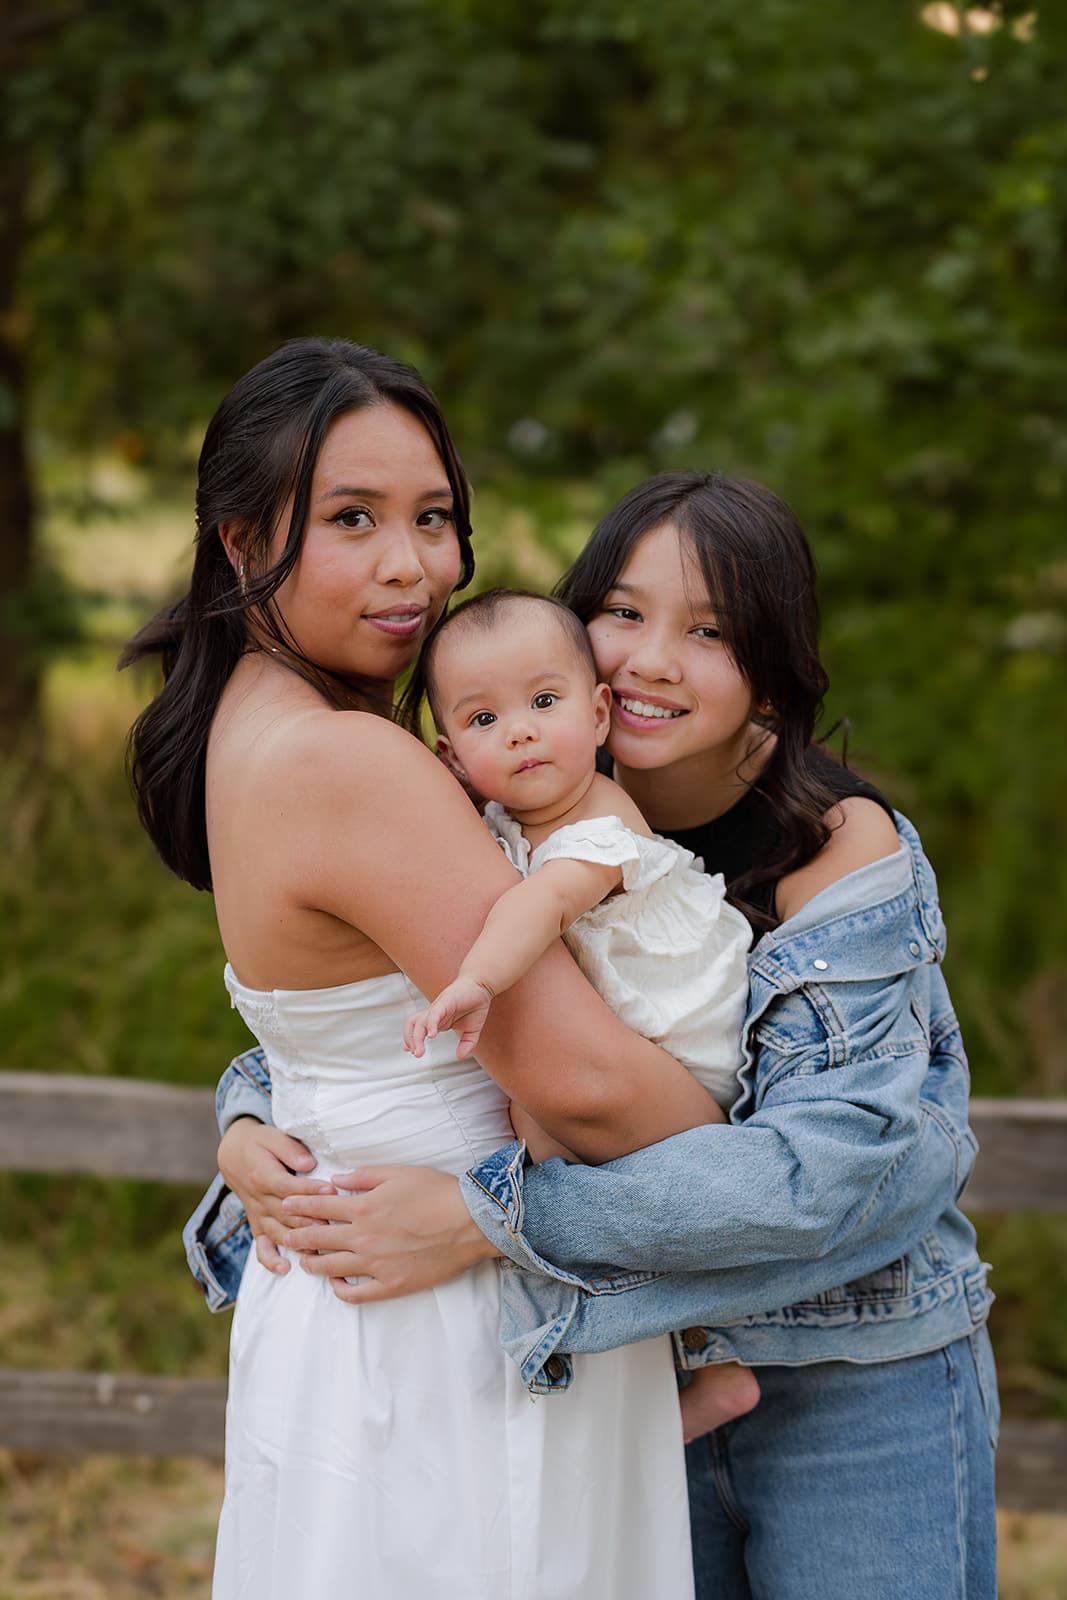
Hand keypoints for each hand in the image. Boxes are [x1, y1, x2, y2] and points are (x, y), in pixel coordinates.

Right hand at [218, 1117, 337, 1275]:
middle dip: (310, 1219)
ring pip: (278, 1231)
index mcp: (262, 1176)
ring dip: (298, 1240)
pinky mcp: (257, 1224)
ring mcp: (258, 1214)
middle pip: (286, 1214)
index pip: (287, 1186)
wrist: (232, 1155)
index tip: (331, 1190)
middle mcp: (258, 1199)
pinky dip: (270, 1259)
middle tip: (333, 1223)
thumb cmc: (259, 1144)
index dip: (309, 1190)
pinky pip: (261, 1246)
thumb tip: (309, 1164)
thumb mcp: (272, 1137)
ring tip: (319, 1247)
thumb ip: (290, 1150)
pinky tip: (284, 1269)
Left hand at [282, 1164, 499, 1302]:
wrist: (470, 1222)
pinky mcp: (390, 1285)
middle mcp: (363, 1237)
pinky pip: (354, 1294)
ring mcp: (375, 1264)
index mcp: (363, 1207)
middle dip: (295, 1236)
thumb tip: (336, 1181)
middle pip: (317, 1239)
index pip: (319, 1206)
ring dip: (312, 1263)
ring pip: (329, 1268)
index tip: (284, 1205)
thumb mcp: (398, 1173)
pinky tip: (335, 1282)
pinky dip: (338, 1289)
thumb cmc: (436, 1191)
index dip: (298, 1205)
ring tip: (304, 1261)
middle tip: (284, 1235)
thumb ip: (363, 1176)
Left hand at [403, 977, 493, 1059]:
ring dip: (416, 1037)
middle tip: (417, 1054)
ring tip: (419, 1050)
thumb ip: (467, 1044)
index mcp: (438, 1021)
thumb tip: (461, 1056)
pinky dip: (430, 1025)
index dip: (411, 1039)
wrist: (482, 986)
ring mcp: (438, 1008)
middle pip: (413, 1025)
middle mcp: (435, 1014)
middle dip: (411, 1041)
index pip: (418, 1029)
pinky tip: (432, 1035)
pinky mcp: (444, 1002)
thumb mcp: (472, 1031)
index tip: (409, 1050)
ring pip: (419, 1022)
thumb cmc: (474, 1004)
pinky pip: (433, 1014)